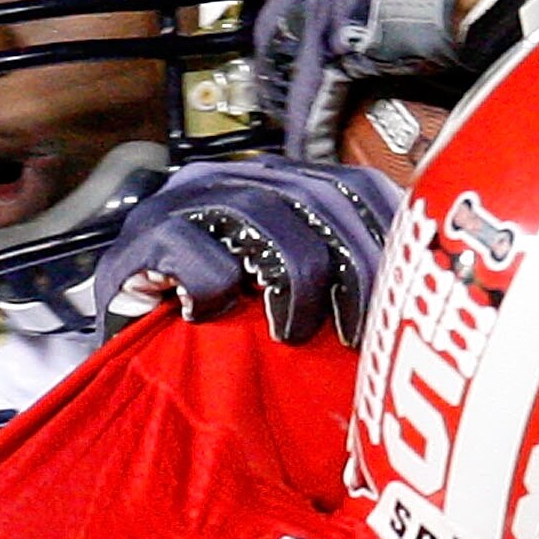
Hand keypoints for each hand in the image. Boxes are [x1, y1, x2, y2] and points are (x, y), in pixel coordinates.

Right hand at [91, 158, 398, 348]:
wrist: (125, 360)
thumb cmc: (218, 341)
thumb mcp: (291, 307)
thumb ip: (340, 285)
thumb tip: (414, 300)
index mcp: (275, 185)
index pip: (354, 185)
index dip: (387, 233)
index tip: (405, 293)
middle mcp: (232, 178)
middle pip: (320, 197)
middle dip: (352, 268)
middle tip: (355, 332)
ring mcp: (182, 202)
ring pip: (265, 218)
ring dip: (292, 285)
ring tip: (291, 333)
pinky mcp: (142, 240)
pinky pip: (201, 257)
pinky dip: (216, 295)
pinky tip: (211, 322)